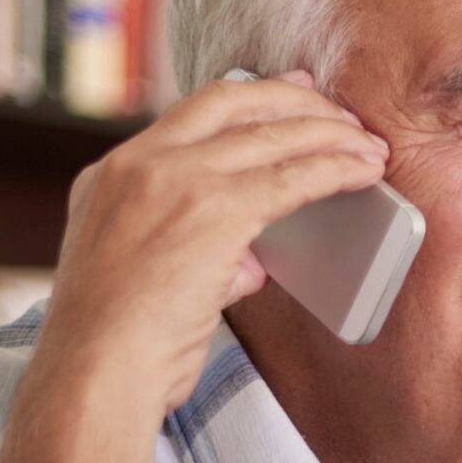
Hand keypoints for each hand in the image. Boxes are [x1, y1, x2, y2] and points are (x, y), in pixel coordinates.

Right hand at [39, 69, 387, 414]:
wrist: (93, 372)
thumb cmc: (116, 347)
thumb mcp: (137, 274)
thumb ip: (192, 251)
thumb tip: (248, 259)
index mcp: (109, 175)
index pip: (188, 114)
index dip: (247, 96)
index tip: (286, 90)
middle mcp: (137, 164)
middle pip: (231, 104)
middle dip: (295, 101)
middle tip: (340, 111)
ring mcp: (173, 180)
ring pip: (270, 135)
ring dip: (329, 135)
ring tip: (368, 146)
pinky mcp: (214, 210)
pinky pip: (292, 178)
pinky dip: (335, 170)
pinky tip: (364, 172)